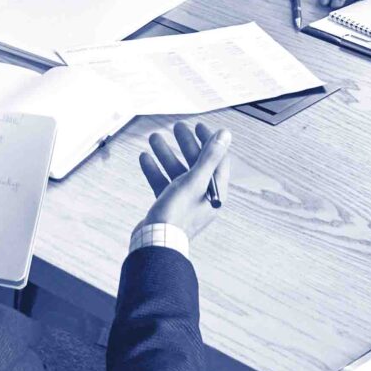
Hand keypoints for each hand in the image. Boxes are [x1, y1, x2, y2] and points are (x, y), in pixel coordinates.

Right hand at [137, 120, 232, 238]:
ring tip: (154, 138)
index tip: (198, 126)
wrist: (155, 243)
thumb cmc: (178, 215)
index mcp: (214, 191)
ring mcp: (184, 201)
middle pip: (196, 163)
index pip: (217, 160)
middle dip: (186, 143)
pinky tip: (145, 158)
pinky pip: (162, 183)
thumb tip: (225, 135)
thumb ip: (209, 156)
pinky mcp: (168, 206)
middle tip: (177, 128)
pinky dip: (154, 169)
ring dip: (166, 153)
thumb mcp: (195, 180)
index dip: (209, 141)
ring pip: (177, 171)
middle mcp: (202, 196)